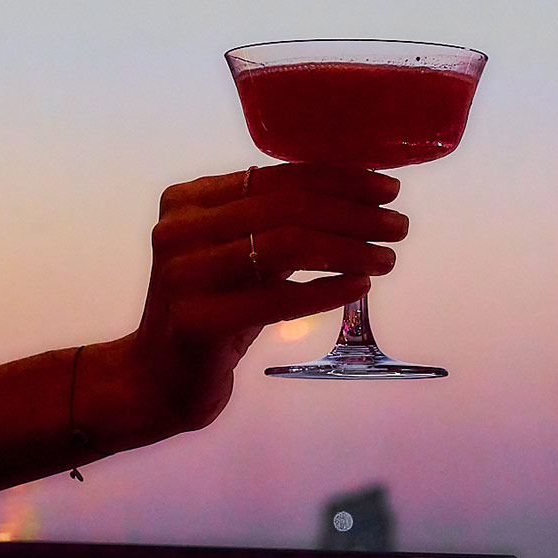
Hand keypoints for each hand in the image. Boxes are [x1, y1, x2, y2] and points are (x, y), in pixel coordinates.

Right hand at [103, 162, 408, 442]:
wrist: (157, 380)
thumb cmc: (213, 312)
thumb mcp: (240, 257)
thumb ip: (277, 225)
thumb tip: (358, 198)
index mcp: (188, 201)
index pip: (277, 177)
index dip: (339, 180)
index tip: (387, 190)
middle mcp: (179, 229)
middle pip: (287, 207)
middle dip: (354, 214)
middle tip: (399, 226)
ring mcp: (183, 274)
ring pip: (287, 245)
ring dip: (350, 249)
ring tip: (388, 258)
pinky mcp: (196, 321)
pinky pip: (279, 298)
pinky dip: (328, 289)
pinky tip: (362, 286)